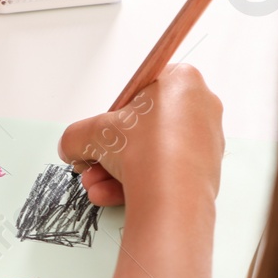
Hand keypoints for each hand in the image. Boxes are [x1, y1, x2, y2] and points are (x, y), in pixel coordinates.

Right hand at [58, 65, 224, 207]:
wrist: (172, 196)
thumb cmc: (144, 150)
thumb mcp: (92, 132)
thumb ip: (76, 136)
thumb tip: (70, 148)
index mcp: (183, 80)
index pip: (142, 89)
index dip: (116, 112)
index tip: (102, 129)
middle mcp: (202, 106)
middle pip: (145, 126)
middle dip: (111, 149)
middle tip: (92, 161)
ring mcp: (207, 141)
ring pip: (153, 153)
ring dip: (117, 170)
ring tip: (95, 185)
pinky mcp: (206, 171)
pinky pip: (166, 171)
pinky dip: (139, 182)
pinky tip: (109, 195)